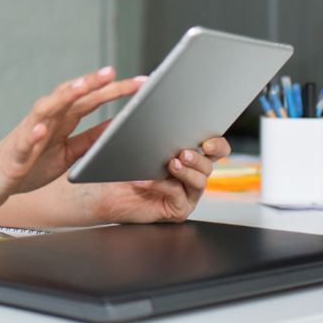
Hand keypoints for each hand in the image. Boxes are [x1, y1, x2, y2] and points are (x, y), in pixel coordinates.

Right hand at [0, 67, 144, 213]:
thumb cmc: (26, 166)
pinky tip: (42, 128)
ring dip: (62, 97)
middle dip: (91, 84)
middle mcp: (44, 121)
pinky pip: (24, 142)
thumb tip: (117, 126)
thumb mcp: (67, 154)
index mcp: (59, 121)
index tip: (140, 83)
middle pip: (69, 96)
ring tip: (81, 87)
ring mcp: (27, 135)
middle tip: (113, 72)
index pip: (89, 99)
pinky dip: (33, 134)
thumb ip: (90, 139)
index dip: (113, 90)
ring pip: (45, 110)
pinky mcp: (14, 155)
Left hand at [81, 136, 231, 223]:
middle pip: (209, 166)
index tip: (207, 142)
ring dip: (185, 171)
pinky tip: (147, 179)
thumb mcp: (138, 142)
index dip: (217, 145)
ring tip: (171, 164)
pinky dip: (162, 185)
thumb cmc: (122, 167)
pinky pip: (177, 195)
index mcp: (188, 157)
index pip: (215, 150)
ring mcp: (186, 194)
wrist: (105, 192)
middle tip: (184, 153)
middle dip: (199, 158)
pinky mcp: (177, 209)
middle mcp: (190, 176)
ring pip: (199, 182)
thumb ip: (150, 129)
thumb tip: (153, 112)